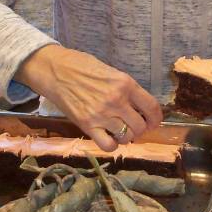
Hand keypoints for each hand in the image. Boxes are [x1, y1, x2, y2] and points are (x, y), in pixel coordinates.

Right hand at [15, 45, 161, 150]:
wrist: (55, 70)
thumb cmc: (82, 66)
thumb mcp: (110, 72)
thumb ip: (126, 89)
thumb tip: (139, 106)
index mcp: (126, 84)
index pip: (152, 107)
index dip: (156, 118)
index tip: (153, 122)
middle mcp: (117, 101)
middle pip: (141, 126)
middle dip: (140, 129)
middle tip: (133, 126)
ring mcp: (102, 115)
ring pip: (127, 137)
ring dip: (126, 136)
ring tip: (119, 130)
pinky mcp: (87, 126)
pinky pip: (108, 145)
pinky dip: (111, 145)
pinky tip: (107, 137)